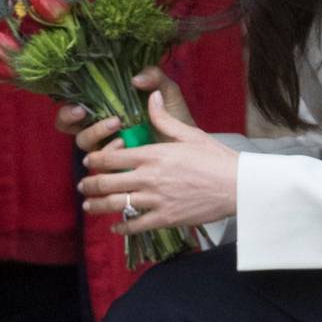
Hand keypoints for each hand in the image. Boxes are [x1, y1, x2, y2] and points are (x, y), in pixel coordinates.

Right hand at [56, 66, 194, 151]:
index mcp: (105, 108)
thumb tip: (136, 78)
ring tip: (120, 131)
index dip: (68, 110)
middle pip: (69, 127)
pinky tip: (125, 146)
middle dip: (74, 121)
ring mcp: (106, 149)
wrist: (191, 146)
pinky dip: (110, 154)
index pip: (74, 109)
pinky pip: (101, 164)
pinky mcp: (116, 166)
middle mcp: (100, 129)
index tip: (80, 107)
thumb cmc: (175, 117)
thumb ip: (155, 77)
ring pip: (84, 145)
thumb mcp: (167, 93)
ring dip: (97, 135)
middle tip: (93, 115)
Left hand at [78, 90, 237, 234]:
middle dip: (90, 184)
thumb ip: (164, 118)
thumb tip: (152, 95)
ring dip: (97, 206)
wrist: (238, 186)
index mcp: (154, 154)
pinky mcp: (166, 218)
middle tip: (83, 185)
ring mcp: (156, 200)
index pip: (112, 157)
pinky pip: (136, 224)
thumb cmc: (216, 158)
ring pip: (116, 205)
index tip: (88, 161)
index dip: (95, 160)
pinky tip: (115, 225)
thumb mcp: (190, 133)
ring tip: (88, 205)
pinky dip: (122, 226)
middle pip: (108, 182)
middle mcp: (150, 177)